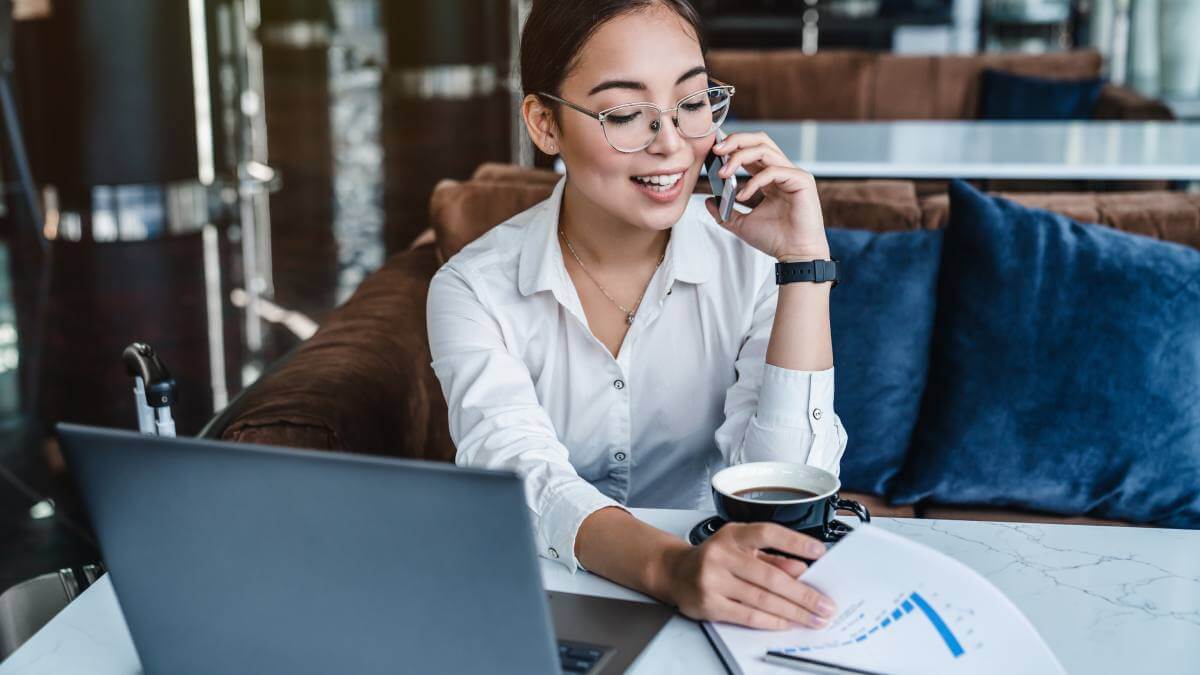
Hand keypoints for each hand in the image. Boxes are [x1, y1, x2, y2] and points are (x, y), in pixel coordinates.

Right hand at [658, 522, 835, 629]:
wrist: (675, 572)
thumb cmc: (714, 558)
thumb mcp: (741, 548)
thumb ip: (771, 557)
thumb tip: (802, 569)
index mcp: (733, 535)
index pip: (767, 534)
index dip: (795, 542)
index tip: (819, 552)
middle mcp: (721, 555)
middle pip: (770, 576)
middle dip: (803, 594)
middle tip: (824, 604)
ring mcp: (713, 580)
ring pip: (761, 599)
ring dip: (792, 611)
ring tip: (811, 618)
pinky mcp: (709, 604)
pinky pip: (747, 615)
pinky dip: (770, 620)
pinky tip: (785, 622)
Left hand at [705, 131, 828, 261]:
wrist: (794, 255)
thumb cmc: (774, 239)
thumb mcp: (741, 223)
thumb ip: (724, 211)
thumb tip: (708, 200)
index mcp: (770, 176)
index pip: (751, 149)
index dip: (732, 145)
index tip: (712, 150)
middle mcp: (782, 170)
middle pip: (760, 139)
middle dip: (736, 140)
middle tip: (716, 150)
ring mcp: (793, 173)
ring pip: (764, 149)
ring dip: (739, 158)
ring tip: (724, 174)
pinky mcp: (801, 180)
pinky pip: (773, 171)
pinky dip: (754, 181)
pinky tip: (743, 195)